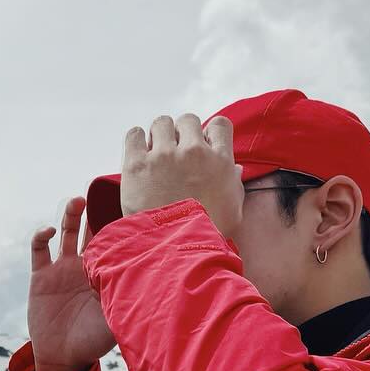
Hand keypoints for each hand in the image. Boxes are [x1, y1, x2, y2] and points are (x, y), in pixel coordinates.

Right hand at [27, 195, 116, 370]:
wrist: (62, 357)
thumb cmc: (93, 342)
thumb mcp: (115, 322)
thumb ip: (126, 302)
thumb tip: (148, 286)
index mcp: (104, 274)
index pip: (114, 244)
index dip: (120, 227)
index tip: (130, 209)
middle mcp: (83, 266)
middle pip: (92, 231)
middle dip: (97, 212)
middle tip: (103, 193)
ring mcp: (61, 269)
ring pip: (67, 233)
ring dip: (71, 215)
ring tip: (77, 201)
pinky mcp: (40, 275)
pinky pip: (39, 249)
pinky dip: (42, 236)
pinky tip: (49, 231)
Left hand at [120, 112, 243, 245]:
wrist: (175, 250)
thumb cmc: (207, 235)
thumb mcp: (234, 212)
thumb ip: (234, 186)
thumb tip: (234, 170)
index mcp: (220, 161)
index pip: (219, 124)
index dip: (209, 133)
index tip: (202, 147)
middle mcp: (194, 152)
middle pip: (188, 120)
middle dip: (182, 134)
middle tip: (176, 155)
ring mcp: (164, 156)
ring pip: (161, 123)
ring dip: (159, 136)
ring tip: (156, 156)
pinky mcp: (137, 164)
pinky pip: (135, 135)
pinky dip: (136, 140)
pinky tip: (139, 155)